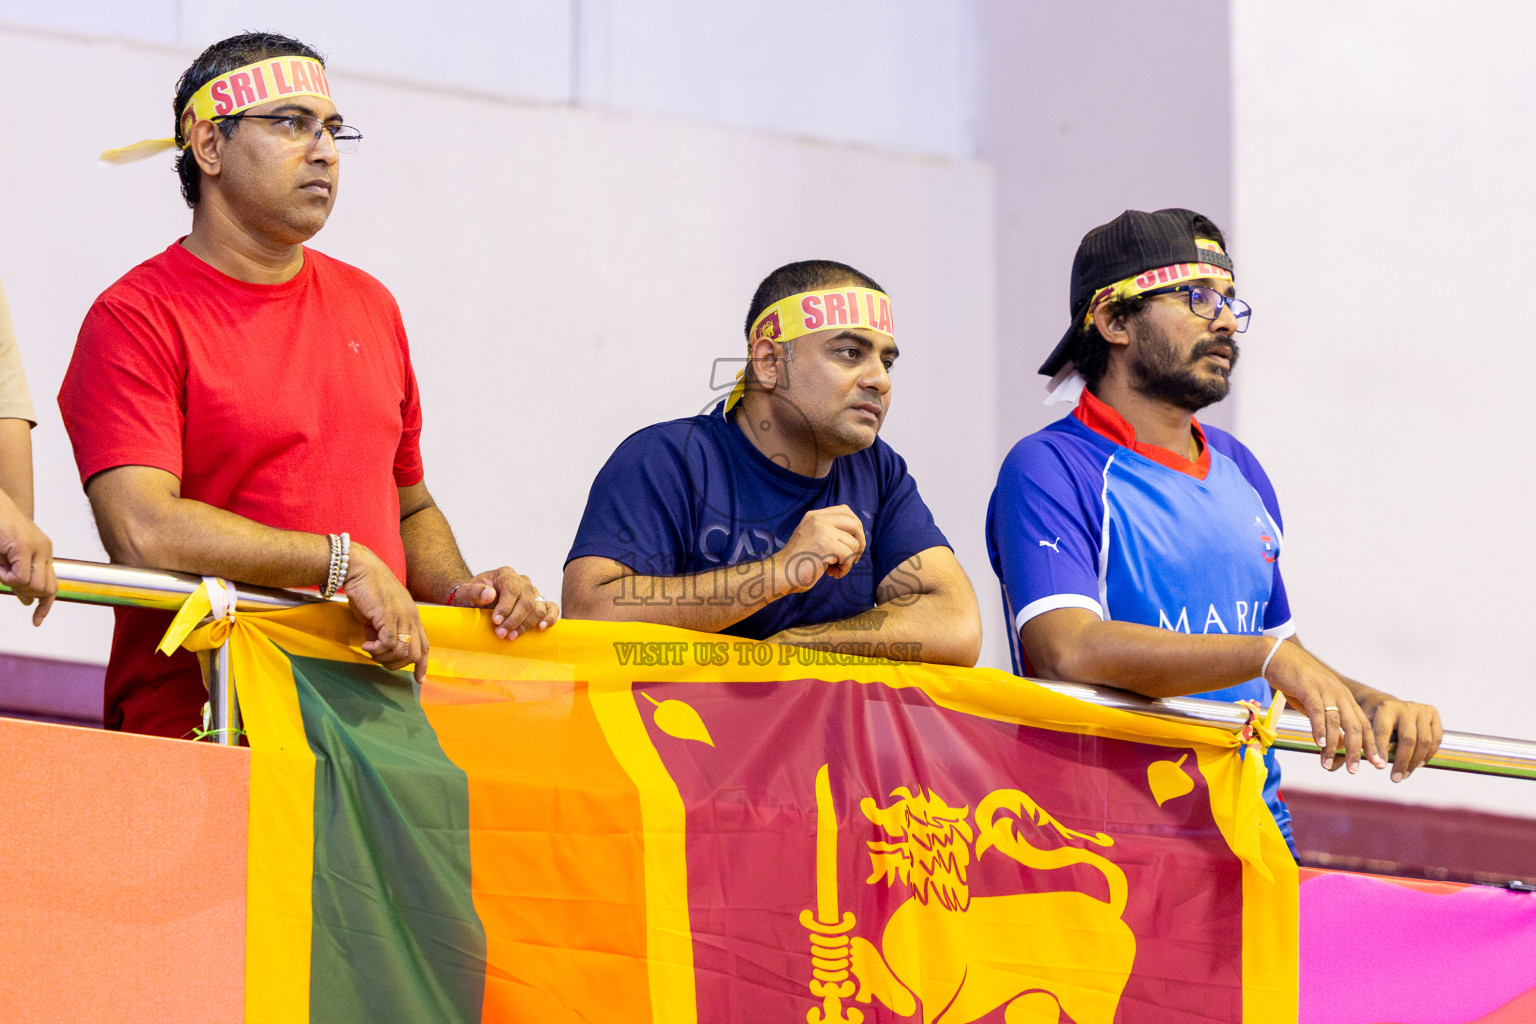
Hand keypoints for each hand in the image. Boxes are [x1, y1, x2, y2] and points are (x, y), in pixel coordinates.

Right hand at [0, 491, 54, 625]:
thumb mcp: (9, 559)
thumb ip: (20, 578)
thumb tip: (28, 600)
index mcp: (43, 554)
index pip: (52, 586)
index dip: (45, 606)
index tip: (37, 621)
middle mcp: (45, 550)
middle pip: (46, 589)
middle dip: (25, 592)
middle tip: (6, 576)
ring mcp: (36, 547)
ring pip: (34, 585)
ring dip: (15, 584)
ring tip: (1, 569)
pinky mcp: (23, 545)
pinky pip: (20, 576)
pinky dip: (7, 578)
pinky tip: (0, 567)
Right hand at [343, 543, 428, 682]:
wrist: (360, 568)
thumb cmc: (368, 589)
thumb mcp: (379, 613)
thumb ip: (382, 630)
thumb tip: (376, 646)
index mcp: (412, 617)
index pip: (425, 646)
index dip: (423, 665)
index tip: (419, 679)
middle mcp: (411, 617)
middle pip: (415, 654)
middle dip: (397, 664)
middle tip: (378, 659)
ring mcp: (401, 617)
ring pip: (403, 652)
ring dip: (384, 658)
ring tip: (370, 650)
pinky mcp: (387, 616)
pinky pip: (389, 643)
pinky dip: (376, 650)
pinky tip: (365, 645)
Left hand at [449, 566, 557, 639]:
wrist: (475, 600)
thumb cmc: (470, 596)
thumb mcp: (464, 592)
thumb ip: (474, 591)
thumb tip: (490, 594)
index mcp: (505, 574)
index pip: (512, 589)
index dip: (506, 606)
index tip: (496, 621)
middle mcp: (522, 581)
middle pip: (526, 600)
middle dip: (514, 620)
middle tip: (501, 634)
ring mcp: (532, 592)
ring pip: (538, 607)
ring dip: (526, 624)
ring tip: (512, 636)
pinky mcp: (538, 603)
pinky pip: (551, 608)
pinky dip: (549, 618)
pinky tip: (541, 628)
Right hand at [775, 505, 866, 593]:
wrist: (780, 574)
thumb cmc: (798, 562)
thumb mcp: (812, 538)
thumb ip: (829, 531)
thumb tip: (857, 536)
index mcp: (815, 515)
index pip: (845, 511)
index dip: (854, 528)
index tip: (851, 544)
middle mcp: (818, 518)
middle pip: (855, 523)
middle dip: (860, 543)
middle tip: (853, 558)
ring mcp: (822, 530)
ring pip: (854, 543)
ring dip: (849, 560)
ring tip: (835, 568)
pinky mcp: (826, 544)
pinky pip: (849, 555)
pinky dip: (845, 568)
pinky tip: (833, 573)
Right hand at [1265, 640, 1384, 773]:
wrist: (1278, 657)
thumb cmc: (1296, 682)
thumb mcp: (1316, 704)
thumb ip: (1327, 722)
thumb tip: (1335, 744)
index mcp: (1345, 698)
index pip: (1363, 725)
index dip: (1371, 745)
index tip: (1377, 764)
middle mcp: (1340, 695)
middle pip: (1355, 727)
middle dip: (1357, 751)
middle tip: (1356, 770)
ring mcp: (1326, 691)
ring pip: (1337, 723)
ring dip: (1334, 746)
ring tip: (1329, 764)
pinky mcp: (1309, 689)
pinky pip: (1318, 712)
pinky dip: (1321, 729)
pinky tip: (1321, 743)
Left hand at [1357, 692, 1443, 781]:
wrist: (1386, 703)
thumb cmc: (1373, 718)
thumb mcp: (1365, 725)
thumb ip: (1366, 742)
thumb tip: (1370, 765)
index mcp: (1385, 708)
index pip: (1384, 731)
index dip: (1382, 751)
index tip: (1379, 767)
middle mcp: (1405, 707)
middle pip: (1408, 739)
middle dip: (1402, 762)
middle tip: (1395, 778)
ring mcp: (1421, 709)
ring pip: (1425, 741)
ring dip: (1416, 762)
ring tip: (1405, 774)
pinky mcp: (1432, 713)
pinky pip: (1436, 738)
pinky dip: (1429, 754)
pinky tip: (1419, 764)